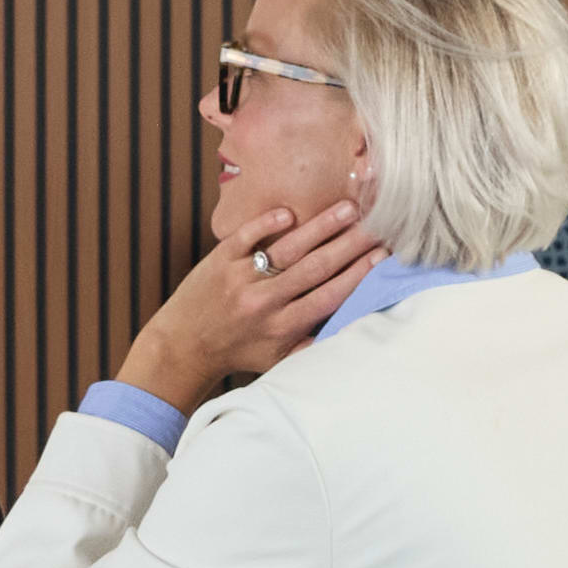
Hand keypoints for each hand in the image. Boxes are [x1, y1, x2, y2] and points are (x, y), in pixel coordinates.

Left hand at [114, 191, 386, 411]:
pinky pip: (247, 237)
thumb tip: (356, 326)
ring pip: (288, 248)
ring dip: (321, 227)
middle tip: (379, 224)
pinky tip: (290, 212)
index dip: (359, 275)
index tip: (383, 255)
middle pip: (316, 268)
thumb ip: (314, 344)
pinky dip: (267, 223)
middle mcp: (264, 303)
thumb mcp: (279, 358)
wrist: (184, 345)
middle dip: (351, 245)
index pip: (329, 296)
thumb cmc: (239, 350)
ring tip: (350, 208)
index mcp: (283, 327)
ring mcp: (241, 278)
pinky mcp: (220, 259)